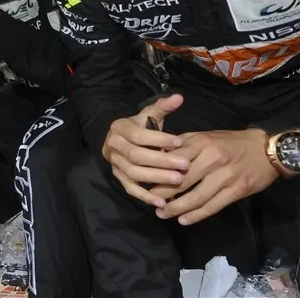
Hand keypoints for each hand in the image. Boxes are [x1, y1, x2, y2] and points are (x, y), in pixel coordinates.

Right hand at [102, 94, 187, 208]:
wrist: (117, 140)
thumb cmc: (138, 126)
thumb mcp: (148, 114)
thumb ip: (163, 107)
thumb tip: (179, 97)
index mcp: (120, 128)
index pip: (139, 135)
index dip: (159, 139)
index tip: (180, 142)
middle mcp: (113, 145)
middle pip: (137, 156)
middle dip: (162, 161)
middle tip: (185, 165)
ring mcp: (114, 163)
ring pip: (134, 173)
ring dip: (156, 178)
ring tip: (178, 181)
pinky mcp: (118, 177)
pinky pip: (130, 188)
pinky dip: (145, 196)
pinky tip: (162, 201)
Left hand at [151, 129, 277, 225]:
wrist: (266, 150)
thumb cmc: (230, 142)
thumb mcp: (205, 136)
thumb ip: (183, 146)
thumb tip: (159, 156)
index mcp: (201, 143)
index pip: (174, 160)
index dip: (158, 174)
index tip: (145, 183)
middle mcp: (212, 160)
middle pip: (182, 181)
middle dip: (164, 194)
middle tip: (151, 203)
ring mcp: (225, 177)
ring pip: (197, 197)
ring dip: (178, 208)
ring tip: (163, 214)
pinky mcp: (236, 191)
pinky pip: (213, 206)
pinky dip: (197, 215)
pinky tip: (184, 220)